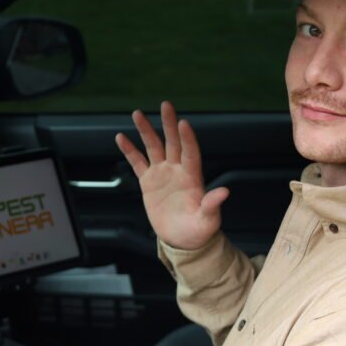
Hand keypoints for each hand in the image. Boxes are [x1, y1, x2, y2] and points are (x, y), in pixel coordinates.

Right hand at [115, 101, 228, 249]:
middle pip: (173, 142)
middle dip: (169, 124)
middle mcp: (178, 170)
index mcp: (193, 177)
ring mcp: (163, 174)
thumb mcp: (208, 220)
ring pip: (153, 147)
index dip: (187, 138)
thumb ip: (212, 205)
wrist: (182, 240)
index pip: (191, 153)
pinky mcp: (149, 181)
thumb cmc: (198, 231)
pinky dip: (129, 150)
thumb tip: (224, 192)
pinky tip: (121, 137)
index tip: (183, 123)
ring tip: (137, 114)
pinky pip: (137, 162)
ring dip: (146, 130)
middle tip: (166, 105)